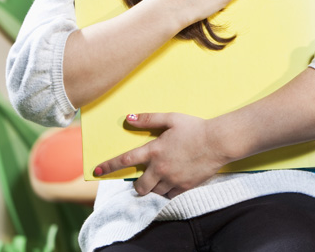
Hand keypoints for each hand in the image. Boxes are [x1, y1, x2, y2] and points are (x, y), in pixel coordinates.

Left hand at [92, 112, 228, 197]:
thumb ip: (148, 119)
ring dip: (155, 187)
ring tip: (164, 177)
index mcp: (154, 150)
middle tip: (145, 179)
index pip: (125, 160)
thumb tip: (128, 118)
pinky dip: (169, 191)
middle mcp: (160, 168)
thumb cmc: (195, 128)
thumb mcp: (171, 119)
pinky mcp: (185, 187)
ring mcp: (172, 180)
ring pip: (155, 192)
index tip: (96, 171)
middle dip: (139, 185)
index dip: (108, 166)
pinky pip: (170, 196)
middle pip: (140, 186)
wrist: (218, 142)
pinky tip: (174, 182)